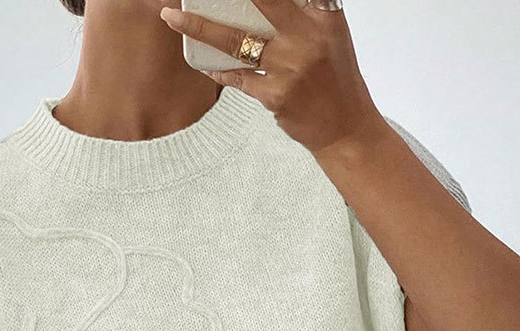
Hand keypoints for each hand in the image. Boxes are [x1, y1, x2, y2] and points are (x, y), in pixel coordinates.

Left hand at [159, 0, 389, 156]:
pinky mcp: (276, 96)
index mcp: (324, 18)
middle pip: (261, 2)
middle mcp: (308, 39)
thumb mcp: (330, 36)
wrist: (345, 129)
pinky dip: (219, 70)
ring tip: (173, 19)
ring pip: (235, 41)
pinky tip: (205, 63)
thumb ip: (304, 13)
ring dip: (200, 29)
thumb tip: (259, 4)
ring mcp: (290, 68)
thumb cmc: (335, 80)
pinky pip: (237, 78)